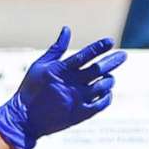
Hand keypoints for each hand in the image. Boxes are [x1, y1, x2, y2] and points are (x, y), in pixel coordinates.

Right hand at [0, 27, 126, 148]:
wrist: (24, 119)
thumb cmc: (30, 90)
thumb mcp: (39, 66)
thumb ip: (56, 48)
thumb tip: (67, 29)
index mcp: (61, 71)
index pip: (85, 56)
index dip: (99, 48)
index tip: (110, 41)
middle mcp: (71, 85)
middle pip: (98, 70)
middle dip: (112, 61)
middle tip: (123, 55)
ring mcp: (77, 100)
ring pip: (102, 87)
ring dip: (109, 79)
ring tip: (111, 76)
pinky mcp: (80, 115)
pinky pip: (101, 104)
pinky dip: (107, 96)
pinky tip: (107, 92)